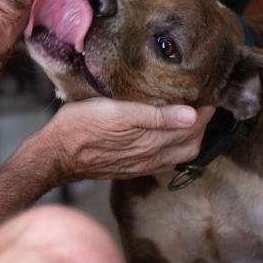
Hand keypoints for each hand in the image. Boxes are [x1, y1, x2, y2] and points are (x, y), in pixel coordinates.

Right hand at [43, 98, 214, 183]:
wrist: (54, 154)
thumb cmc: (80, 127)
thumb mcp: (117, 113)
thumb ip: (155, 116)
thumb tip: (192, 115)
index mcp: (151, 143)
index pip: (192, 128)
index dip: (203, 111)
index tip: (208, 93)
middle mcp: (150, 158)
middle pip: (190, 145)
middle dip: (201, 125)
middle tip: (201, 103)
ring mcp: (140, 166)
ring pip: (177, 155)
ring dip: (187, 137)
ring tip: (187, 117)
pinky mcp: (128, 169)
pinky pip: (161, 162)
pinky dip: (172, 148)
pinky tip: (164, 137)